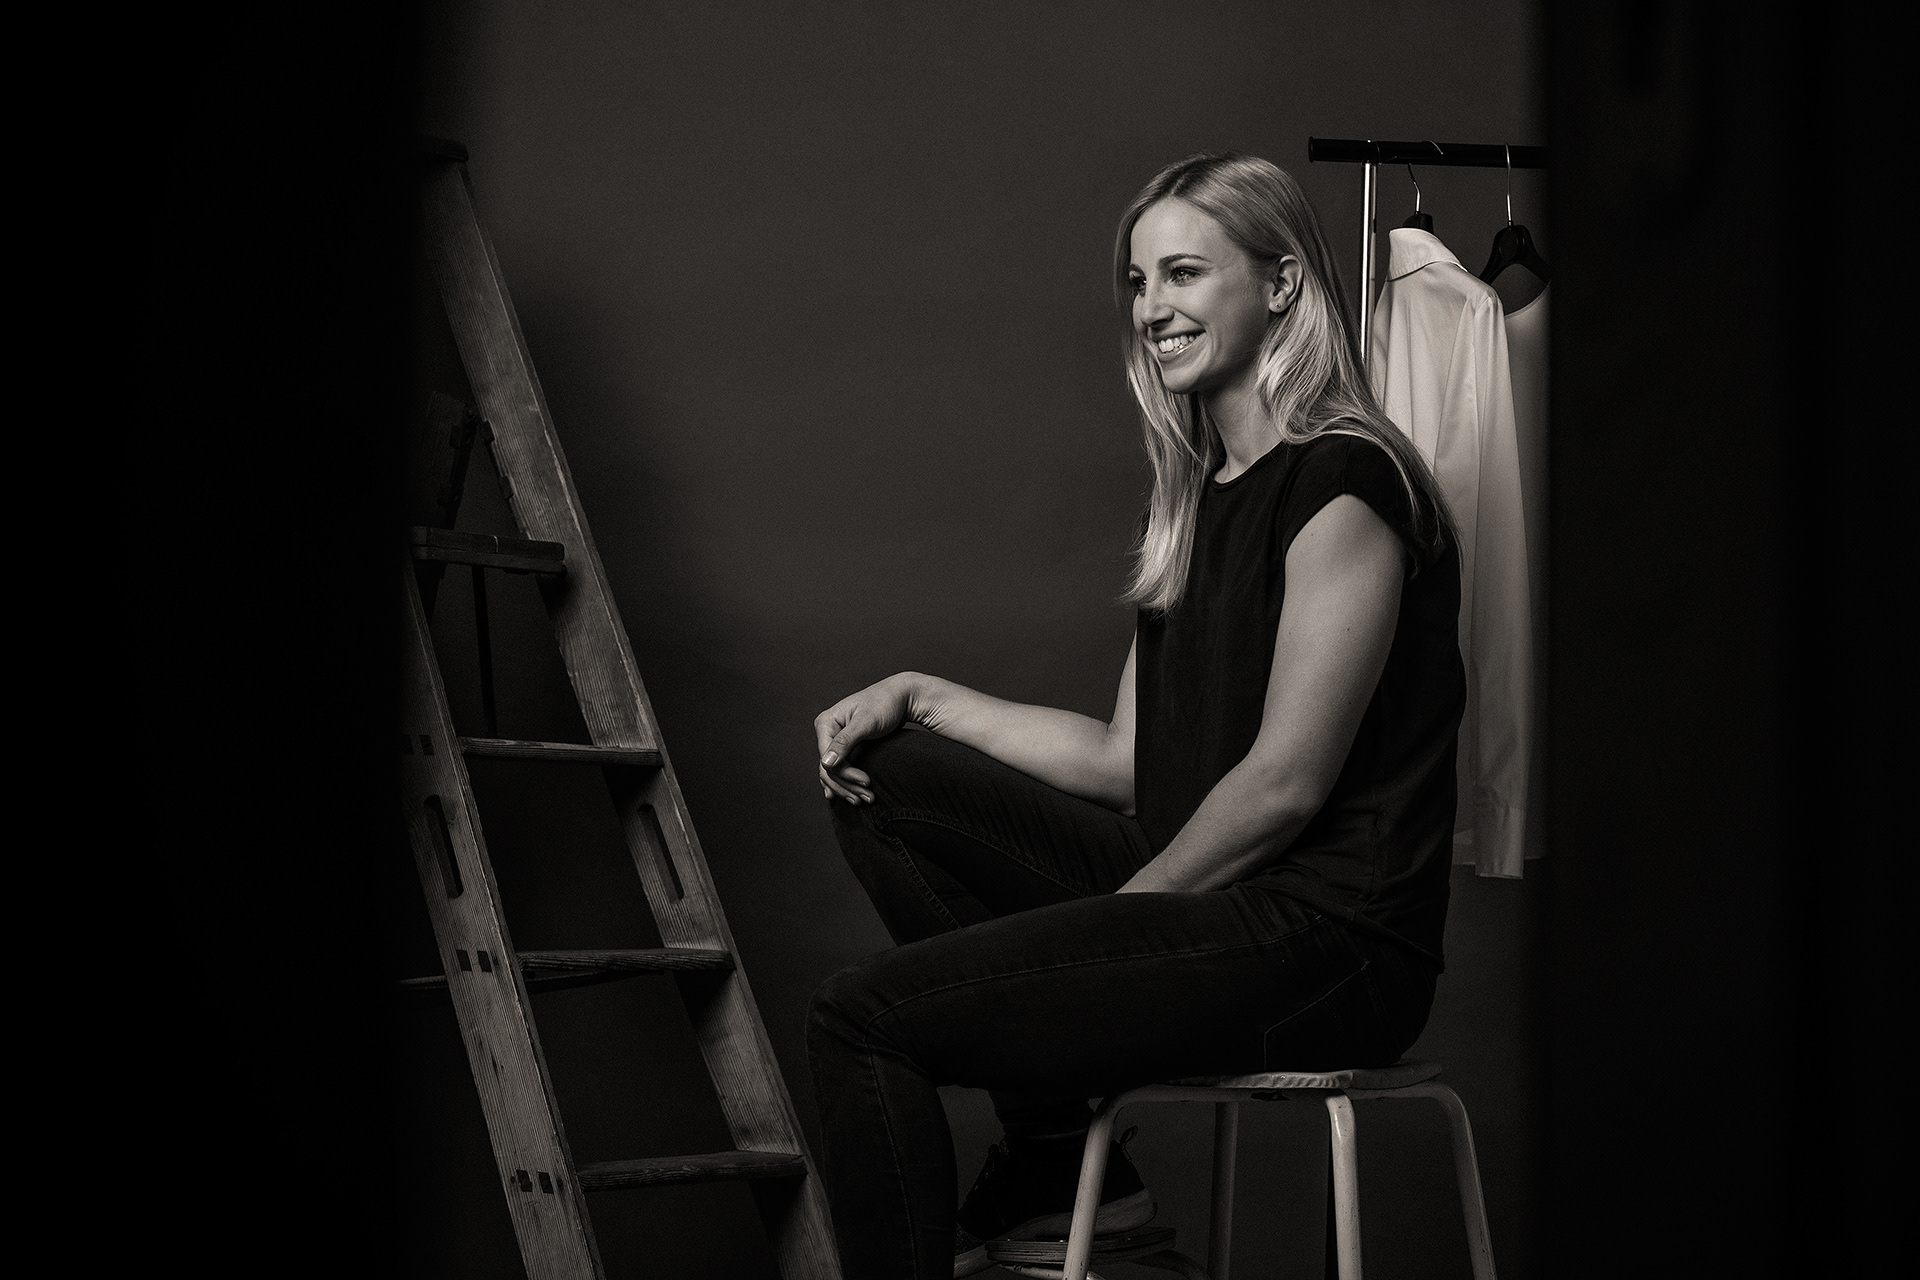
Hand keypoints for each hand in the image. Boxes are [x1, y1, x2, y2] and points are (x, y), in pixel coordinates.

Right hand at [814, 674, 916, 803]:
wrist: (902, 697)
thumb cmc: (885, 704)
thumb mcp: (866, 722)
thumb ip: (845, 742)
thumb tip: (825, 763)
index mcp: (826, 723)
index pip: (827, 758)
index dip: (845, 774)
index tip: (867, 782)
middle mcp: (827, 732)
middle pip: (829, 768)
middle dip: (847, 785)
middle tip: (868, 798)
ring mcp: (836, 741)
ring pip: (835, 772)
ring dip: (848, 788)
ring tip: (867, 800)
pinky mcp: (847, 747)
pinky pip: (842, 769)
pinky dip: (848, 783)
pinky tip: (850, 796)